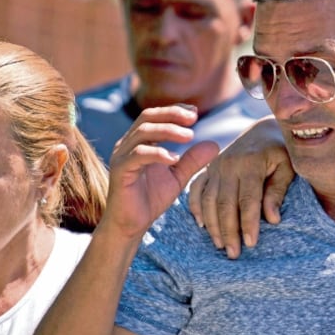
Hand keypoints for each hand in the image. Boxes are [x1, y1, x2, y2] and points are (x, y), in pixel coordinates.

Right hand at [103, 105, 219, 239]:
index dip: (174, 110)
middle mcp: (127, 145)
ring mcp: (122, 156)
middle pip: (147, 117)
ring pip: (142, 132)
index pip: (155, 116)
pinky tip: (174, 159)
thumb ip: (193, 160)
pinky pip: (137, 155)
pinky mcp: (120, 171)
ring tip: (189, 136)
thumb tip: (214, 144)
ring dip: (167, 131)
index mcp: (139, 142)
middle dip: (171, 114)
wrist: (131, 224)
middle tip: (193, 119)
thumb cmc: (151, 198)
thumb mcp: (178, 176)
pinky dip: (157, 153)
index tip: (194, 112)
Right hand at [187, 116, 294, 257]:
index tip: (251, 243)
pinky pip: (196, 189)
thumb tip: (272, 219)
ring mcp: (215, 166)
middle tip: (234, 254)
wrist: (263, 131)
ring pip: (208, 200)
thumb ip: (278, 191)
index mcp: (251, 163)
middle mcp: (229, 164)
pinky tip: (201, 225)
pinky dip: (196, 208)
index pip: (248, 199)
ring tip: (221, 245)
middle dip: (228, 230)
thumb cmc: (281, 153)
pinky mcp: (207, 169)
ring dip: (212, 225)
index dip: (248, 223)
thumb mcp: (288, 168)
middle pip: (224, 203)